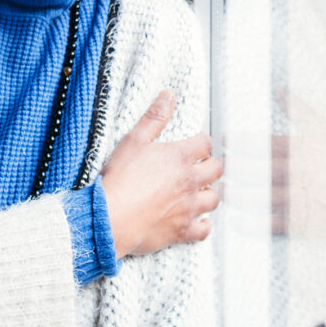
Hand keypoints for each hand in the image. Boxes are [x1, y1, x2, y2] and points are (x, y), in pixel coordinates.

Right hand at [101, 89, 222, 258]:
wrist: (109, 217)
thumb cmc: (119, 179)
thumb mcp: (134, 140)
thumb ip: (154, 117)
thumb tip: (168, 95)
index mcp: (179, 157)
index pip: (205, 143)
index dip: (202, 142)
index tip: (197, 145)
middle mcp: (189, 181)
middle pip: (216, 170)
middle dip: (211, 166)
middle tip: (203, 166)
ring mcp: (188, 207)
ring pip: (213, 199)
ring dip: (209, 193)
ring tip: (201, 191)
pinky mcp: (181, 231)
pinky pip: (203, 230)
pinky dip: (204, 225)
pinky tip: (201, 221)